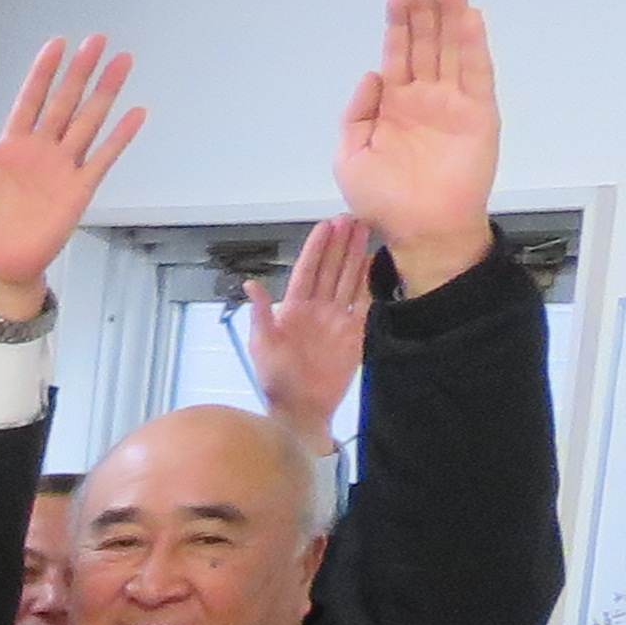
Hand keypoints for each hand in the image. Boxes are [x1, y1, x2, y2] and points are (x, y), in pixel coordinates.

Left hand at [0, 34, 145, 312]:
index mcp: (8, 148)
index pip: (29, 100)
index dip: (42, 73)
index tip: (57, 44)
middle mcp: (39, 152)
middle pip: (64, 102)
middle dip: (80, 72)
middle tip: (98, 40)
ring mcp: (61, 170)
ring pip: (87, 122)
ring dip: (105, 93)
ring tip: (122, 61)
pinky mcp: (78, 191)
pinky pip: (102, 158)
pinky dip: (120, 137)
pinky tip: (136, 112)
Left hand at [244, 211, 374, 443]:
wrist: (301, 407)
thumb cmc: (275, 379)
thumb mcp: (262, 346)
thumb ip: (260, 314)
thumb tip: (250, 284)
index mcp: (293, 309)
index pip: (307, 271)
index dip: (317, 248)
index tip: (327, 225)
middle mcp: (316, 308)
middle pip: (331, 269)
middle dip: (340, 243)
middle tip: (352, 217)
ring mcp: (336, 318)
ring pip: (348, 279)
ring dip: (356, 255)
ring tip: (365, 229)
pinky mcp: (354, 331)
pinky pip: (364, 301)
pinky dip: (369, 281)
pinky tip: (375, 261)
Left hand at [336, 0, 501, 292]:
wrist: (422, 229)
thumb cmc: (384, 201)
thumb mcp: (351, 158)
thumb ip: (357, 115)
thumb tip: (371, 75)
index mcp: (394, 105)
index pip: (399, 53)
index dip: (400, 22)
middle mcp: (425, 97)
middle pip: (426, 42)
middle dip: (424, 9)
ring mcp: (453, 103)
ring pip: (453, 49)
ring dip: (452, 15)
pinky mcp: (479, 114)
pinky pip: (477, 73)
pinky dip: (474, 44)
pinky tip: (470, 16)